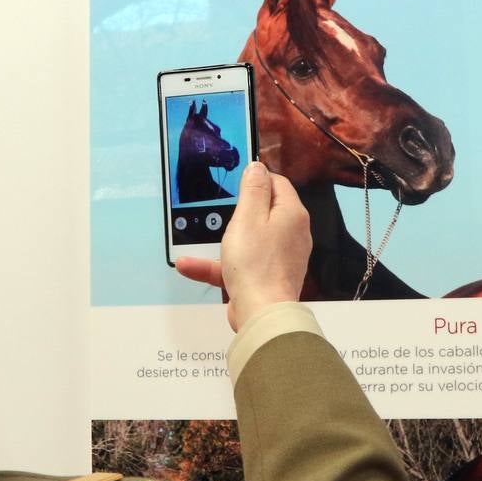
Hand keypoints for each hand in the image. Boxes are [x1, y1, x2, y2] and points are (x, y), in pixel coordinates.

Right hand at [175, 162, 310, 330]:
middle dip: (237, 212)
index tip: (235, 184)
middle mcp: (291, 234)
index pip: (277, 184)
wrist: (261, 313)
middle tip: (218, 211)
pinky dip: (218, 265)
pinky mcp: (267, 278)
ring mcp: (280, 258)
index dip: (256, 180)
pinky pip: (240, 265)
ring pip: (249, 240)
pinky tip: (190, 266)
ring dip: (221, 241)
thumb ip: (253, 189)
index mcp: (291, 214)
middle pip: (264, 212)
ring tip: (197, 242)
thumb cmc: (256, 265)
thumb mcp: (248, 217)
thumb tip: (257, 167)